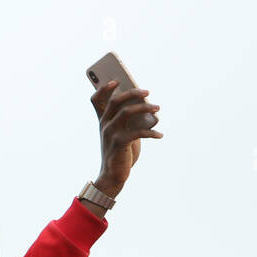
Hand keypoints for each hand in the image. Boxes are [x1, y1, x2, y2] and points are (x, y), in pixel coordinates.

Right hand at [90, 80, 161, 199]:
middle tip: (147, 92)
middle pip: (115, 101)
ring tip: (157, 108)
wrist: (113, 175)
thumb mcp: (121, 133)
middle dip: (132, 93)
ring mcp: (110, 134)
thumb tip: (148, 105)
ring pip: (126, 112)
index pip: (96, 100)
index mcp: (103, 121)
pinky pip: (138, 132)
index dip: (104, 88)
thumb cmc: (120, 151)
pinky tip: (160, 135)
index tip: (117, 81)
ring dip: (145, 108)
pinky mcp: (119, 144)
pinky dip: (152, 132)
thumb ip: (128, 119)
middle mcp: (104, 125)